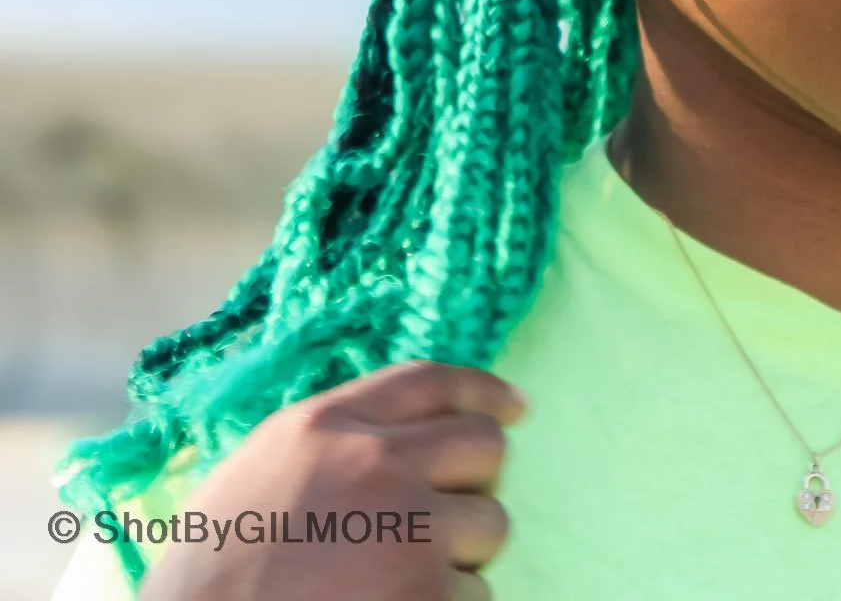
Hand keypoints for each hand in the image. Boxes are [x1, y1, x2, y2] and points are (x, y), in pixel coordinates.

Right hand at [138, 360, 526, 599]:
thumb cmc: (206, 585)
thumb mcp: (254, 479)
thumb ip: (328, 447)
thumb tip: (399, 436)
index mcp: (324, 428)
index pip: (430, 381)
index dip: (482, 391)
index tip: (515, 407)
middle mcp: (376, 464)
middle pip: (484, 446)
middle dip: (474, 484)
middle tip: (443, 521)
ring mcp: (409, 532)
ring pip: (489, 527)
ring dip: (459, 560)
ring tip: (397, 586)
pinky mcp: (429, 597)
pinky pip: (476, 595)